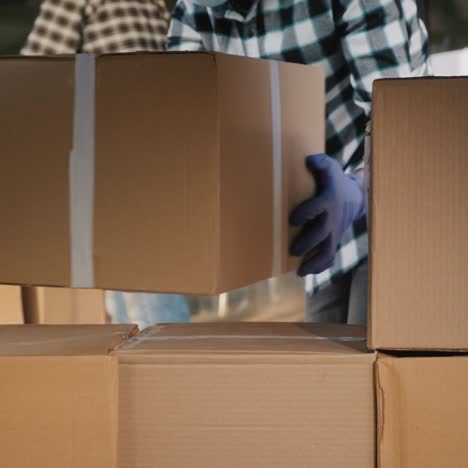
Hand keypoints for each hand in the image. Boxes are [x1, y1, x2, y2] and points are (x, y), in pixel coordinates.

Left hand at [290, 153, 364, 275]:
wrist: (354, 197)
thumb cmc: (335, 181)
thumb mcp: (330, 167)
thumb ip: (321, 163)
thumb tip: (309, 160)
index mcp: (329, 201)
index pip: (318, 208)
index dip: (306, 213)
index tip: (293, 220)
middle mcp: (332, 219)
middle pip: (322, 233)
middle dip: (308, 243)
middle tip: (292, 250)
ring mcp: (334, 232)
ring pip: (327, 251)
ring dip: (314, 263)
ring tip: (300, 272)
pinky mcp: (333, 240)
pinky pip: (329, 257)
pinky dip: (320, 267)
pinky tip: (306, 273)